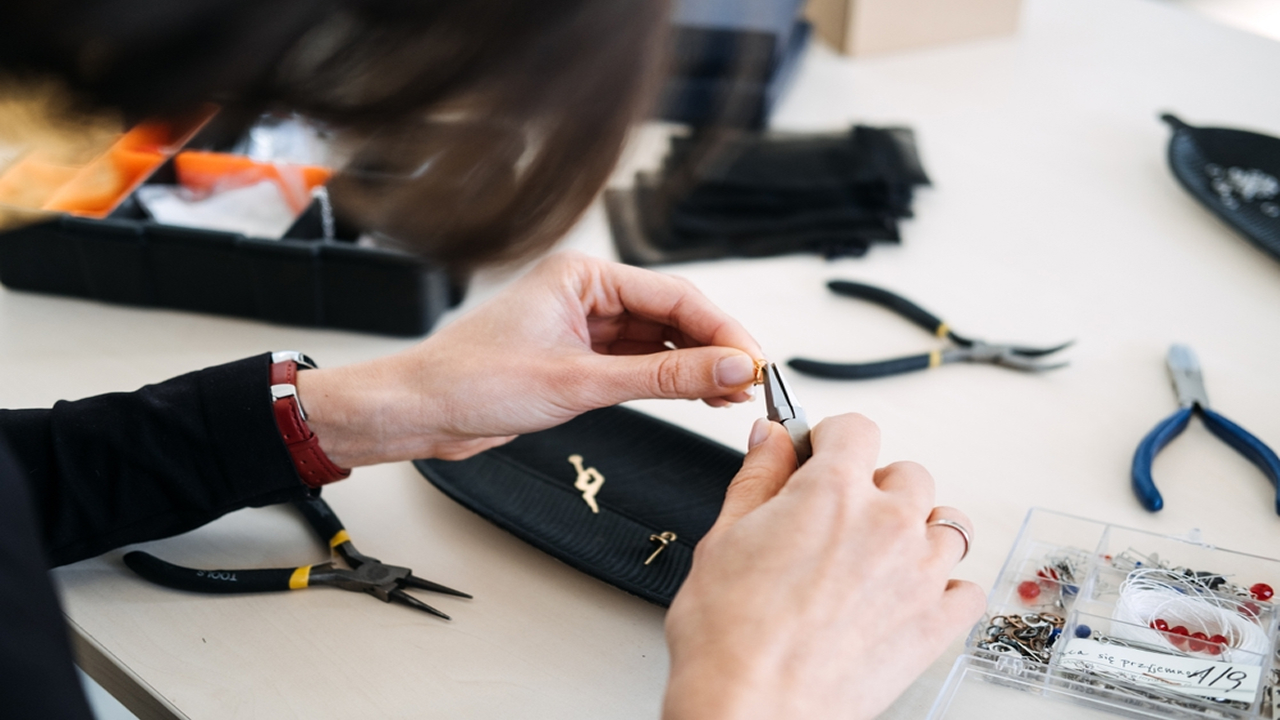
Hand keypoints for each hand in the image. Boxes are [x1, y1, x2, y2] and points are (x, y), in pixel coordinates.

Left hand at [297, 251, 763, 465]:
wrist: (420, 413)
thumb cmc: (471, 380)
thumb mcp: (580, 382)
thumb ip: (662, 378)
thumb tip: (727, 367)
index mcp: (582, 275)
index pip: (674, 296)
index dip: (721, 330)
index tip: (754, 360)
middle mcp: (586, 295)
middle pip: (671, 317)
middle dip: (713, 349)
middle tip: (751, 381)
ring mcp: (583, 328)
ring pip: (658, 343)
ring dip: (694, 368)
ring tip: (731, 394)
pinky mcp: (578, 361)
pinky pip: (638, 365)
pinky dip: (667, 382)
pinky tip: (697, 395)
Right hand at [662, 414, 984, 719]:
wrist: (751, 709)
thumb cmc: (729, 637)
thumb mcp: (724, 537)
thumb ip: (757, 477)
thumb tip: (770, 438)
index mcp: (832, 493)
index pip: (856, 428)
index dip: (833, 438)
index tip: (822, 455)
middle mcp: (886, 524)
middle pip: (908, 473)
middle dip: (876, 486)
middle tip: (841, 516)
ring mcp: (919, 574)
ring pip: (948, 524)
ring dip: (919, 530)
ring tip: (882, 554)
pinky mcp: (935, 625)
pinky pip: (966, 590)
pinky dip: (946, 589)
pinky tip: (911, 596)